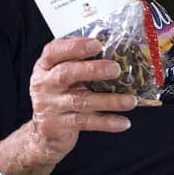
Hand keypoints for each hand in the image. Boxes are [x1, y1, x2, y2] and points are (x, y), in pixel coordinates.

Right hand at [29, 37, 137, 165]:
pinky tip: (123, 122)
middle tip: (116, 69)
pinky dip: (106, 122)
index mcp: (45, 66)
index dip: (74, 47)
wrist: (42, 130)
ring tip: (131, 100)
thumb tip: (110, 46)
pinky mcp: (59, 126)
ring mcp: (50, 106)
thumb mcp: (60, 73)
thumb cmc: (58, 92)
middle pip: (66, 74)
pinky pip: (86, 122)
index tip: (96, 44)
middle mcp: (45, 84)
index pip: (54, 51)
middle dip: (93, 70)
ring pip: (81, 101)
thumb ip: (77, 60)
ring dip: (109, 101)